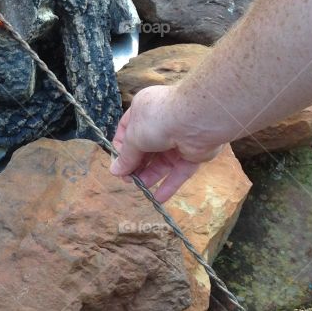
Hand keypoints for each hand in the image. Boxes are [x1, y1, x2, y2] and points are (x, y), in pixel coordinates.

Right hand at [110, 85, 220, 200]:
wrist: (197, 119)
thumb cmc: (159, 120)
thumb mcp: (134, 137)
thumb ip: (126, 157)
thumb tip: (115, 171)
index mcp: (143, 112)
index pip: (126, 131)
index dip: (120, 149)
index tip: (117, 165)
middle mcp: (160, 124)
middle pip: (145, 149)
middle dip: (135, 165)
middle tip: (128, 180)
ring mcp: (178, 139)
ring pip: (161, 162)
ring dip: (150, 176)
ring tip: (141, 187)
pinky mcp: (193, 153)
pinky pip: (179, 171)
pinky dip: (170, 185)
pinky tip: (158, 198)